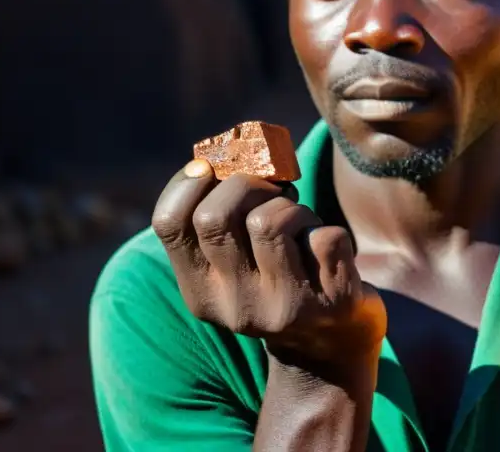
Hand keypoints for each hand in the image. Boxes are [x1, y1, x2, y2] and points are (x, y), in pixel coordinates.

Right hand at [151, 159, 386, 364]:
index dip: (188, 182)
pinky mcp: (330, 305)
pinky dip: (330, 232)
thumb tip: (225, 151)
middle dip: (248, 185)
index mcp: (201, 293)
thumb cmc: (279, 279)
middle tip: (270, 194)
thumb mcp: (237, 263)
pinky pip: (326, 237)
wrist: (331, 348)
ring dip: (293, 208)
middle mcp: (235, 308)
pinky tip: (327, 254)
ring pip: (270, 220)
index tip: (214, 169)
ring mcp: (283, 309)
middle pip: (216, 216)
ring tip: (301, 226)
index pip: (168, 223)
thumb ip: (223, 219)